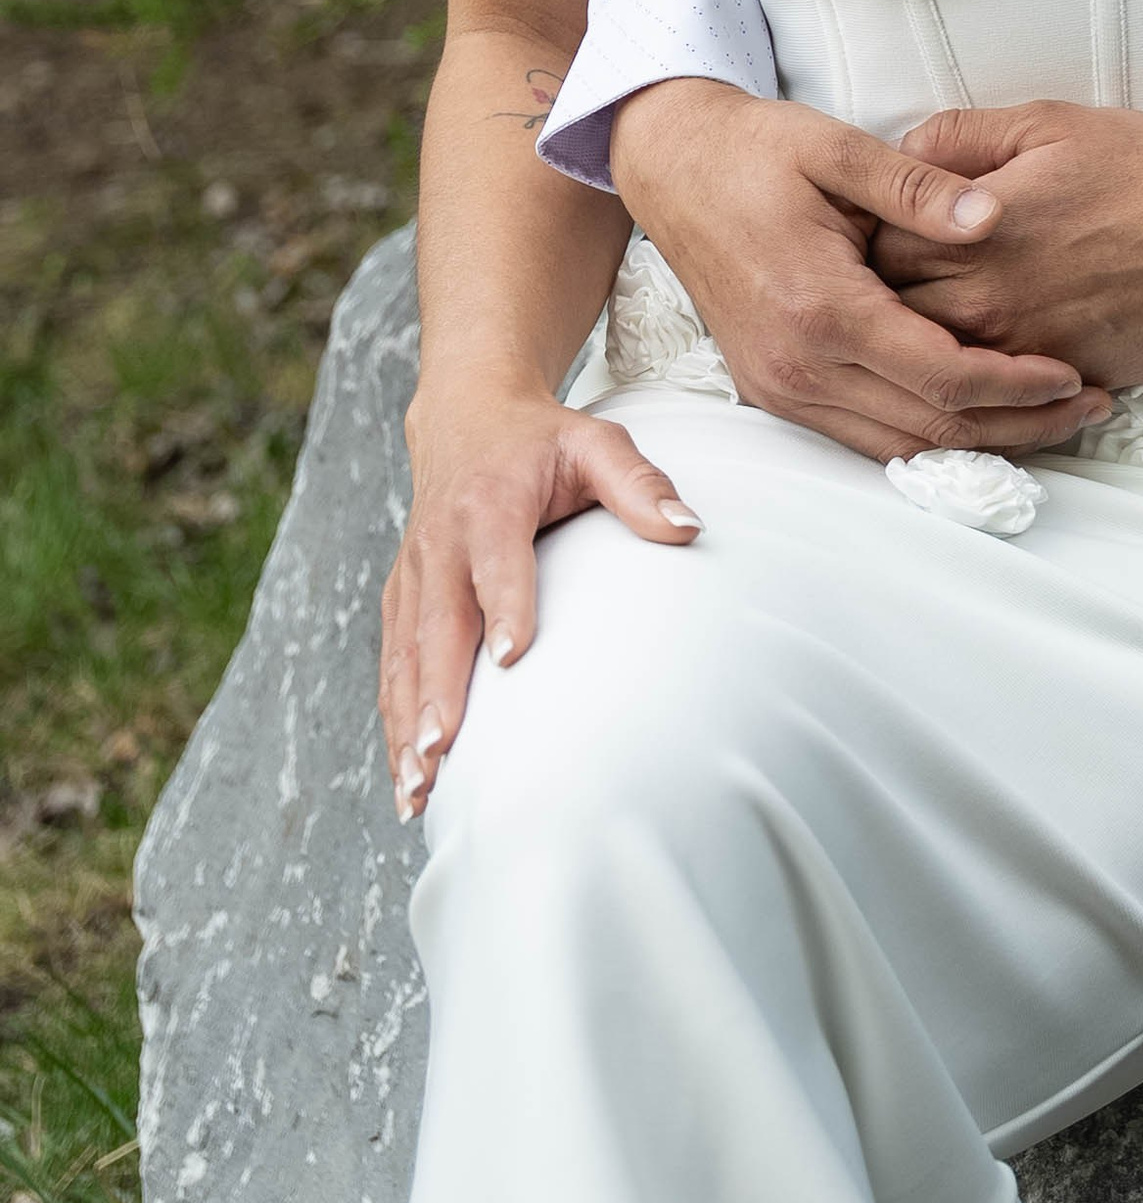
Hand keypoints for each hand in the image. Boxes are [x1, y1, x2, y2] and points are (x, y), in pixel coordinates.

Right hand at [380, 377, 698, 819]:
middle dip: (436, 692)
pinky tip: (406, 772)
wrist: (464, 416)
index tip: (509, 658)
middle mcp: (441, 543)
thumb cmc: (542, 439)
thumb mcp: (596, 442)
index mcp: (490, 503)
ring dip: (407, 723)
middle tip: (441, 753)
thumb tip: (690, 529)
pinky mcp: (401, 598)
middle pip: (438, 623)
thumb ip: (640, 484)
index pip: (496, 558)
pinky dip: (394, 717)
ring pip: (405, 655)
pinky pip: (393, 663)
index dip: (502, 605)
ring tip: (417, 786)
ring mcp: (414, 575)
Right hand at [609, 78, 1112, 457]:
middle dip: (1016, 426)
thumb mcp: (838, 147)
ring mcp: (780, 388)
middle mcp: (796, 367)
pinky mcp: (774, 391)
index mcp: (820, 308)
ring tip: (1050, 420)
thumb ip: (917, 185)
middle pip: (928, 430)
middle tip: (1086, 406)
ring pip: (897, 449)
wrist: (674, 169)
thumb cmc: (757, 152)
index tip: (1074, 372)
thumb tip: (991, 216)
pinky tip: (978, 417)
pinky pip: (864, 438)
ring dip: (978, 442)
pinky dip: (927, 437)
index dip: (1016, 384)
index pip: (941, 377)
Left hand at [873, 105, 1142, 384]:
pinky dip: (978, 386)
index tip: (872, 233)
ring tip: (926, 324)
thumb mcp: (1045, 123)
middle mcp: (988, 300)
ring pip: (938, 369)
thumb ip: (959, 134)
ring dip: (925, 350)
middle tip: (886, 283)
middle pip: (894, 319)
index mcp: (973, 232)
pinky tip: (978, 364)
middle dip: (883, 302)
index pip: (874, 253)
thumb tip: (902, 153)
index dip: (867, 242)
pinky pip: (997, 400)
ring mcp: (1025, 349)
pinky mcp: (1064, 381)